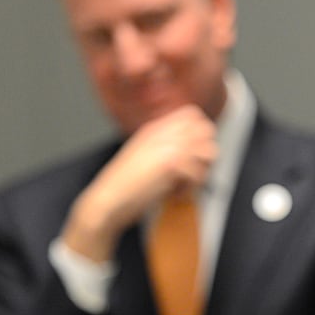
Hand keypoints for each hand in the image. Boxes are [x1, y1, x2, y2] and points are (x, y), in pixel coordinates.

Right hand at [61, 105, 217, 261]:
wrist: (107, 200)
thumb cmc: (124, 186)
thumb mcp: (143, 156)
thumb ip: (165, 147)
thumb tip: (193, 150)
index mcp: (155, 128)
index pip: (194, 114)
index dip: (200, 134)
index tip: (193, 156)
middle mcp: (162, 133)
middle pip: (207, 130)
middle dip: (205, 155)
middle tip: (191, 172)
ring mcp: (166, 146)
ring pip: (208, 151)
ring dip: (200, 172)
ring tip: (183, 185)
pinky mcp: (169, 163)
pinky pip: (198, 173)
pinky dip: (189, 189)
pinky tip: (174, 195)